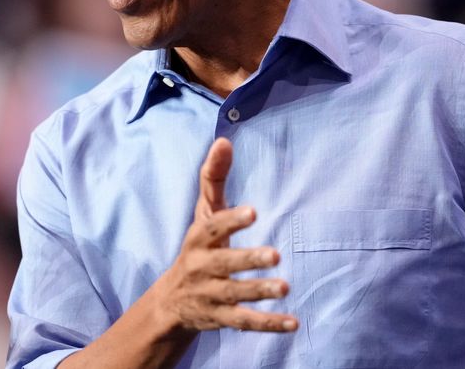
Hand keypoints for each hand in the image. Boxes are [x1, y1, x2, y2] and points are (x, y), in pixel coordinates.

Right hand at [151, 137, 297, 333]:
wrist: (171, 302)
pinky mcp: (221, 318)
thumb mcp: (203, 213)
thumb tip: (225, 140)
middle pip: (224, 264)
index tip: (253, 212)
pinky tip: (293, 322)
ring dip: (259, 292)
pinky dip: (268, 324)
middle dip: (247, 260)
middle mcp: (201, 267)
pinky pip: (245, 322)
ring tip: (285, 286)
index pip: (212, 227)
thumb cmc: (198, 247)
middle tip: (275, 255)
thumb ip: (214, 178)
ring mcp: (211, 295)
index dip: (231, 220)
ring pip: (235, 294)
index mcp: (198, 239)